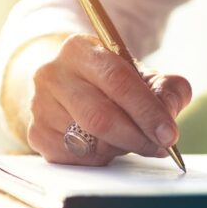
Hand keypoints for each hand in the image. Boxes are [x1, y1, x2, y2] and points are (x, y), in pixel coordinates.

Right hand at [26, 34, 191, 164]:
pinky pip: (76, 158)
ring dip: (119, 147)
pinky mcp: (36, 133)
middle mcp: (52, 74)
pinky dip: (99, 157)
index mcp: (79, 49)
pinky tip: (105, 144)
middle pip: (100, 116)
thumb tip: (169, 112)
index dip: (147, 110)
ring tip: (131, 139)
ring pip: (88, 141)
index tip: (169, 134)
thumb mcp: (141, 75)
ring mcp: (40, 105)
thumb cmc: (109, 81)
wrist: (67, 84)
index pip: (117, 81)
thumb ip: (166, 88)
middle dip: (137, 137)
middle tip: (160, 147)